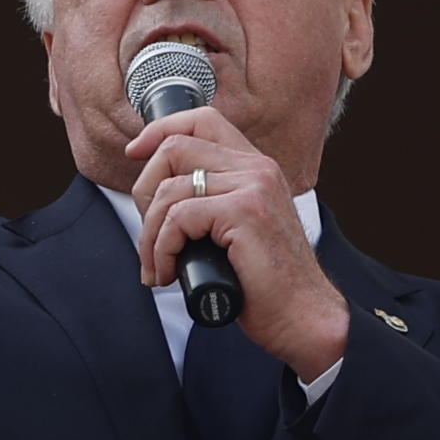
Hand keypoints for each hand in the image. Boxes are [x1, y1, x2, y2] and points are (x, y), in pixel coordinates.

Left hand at [129, 105, 350, 381]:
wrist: (304, 318)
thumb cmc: (266, 283)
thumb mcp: (237, 228)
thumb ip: (211, 201)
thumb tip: (156, 192)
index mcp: (256, 167)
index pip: (202, 120)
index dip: (160, 131)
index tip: (135, 154)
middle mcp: (257, 169)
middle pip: (174, 148)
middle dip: (144, 193)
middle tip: (150, 238)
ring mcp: (253, 187)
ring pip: (169, 189)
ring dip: (150, 235)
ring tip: (158, 267)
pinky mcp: (244, 212)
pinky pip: (178, 218)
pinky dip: (162, 249)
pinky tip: (169, 273)